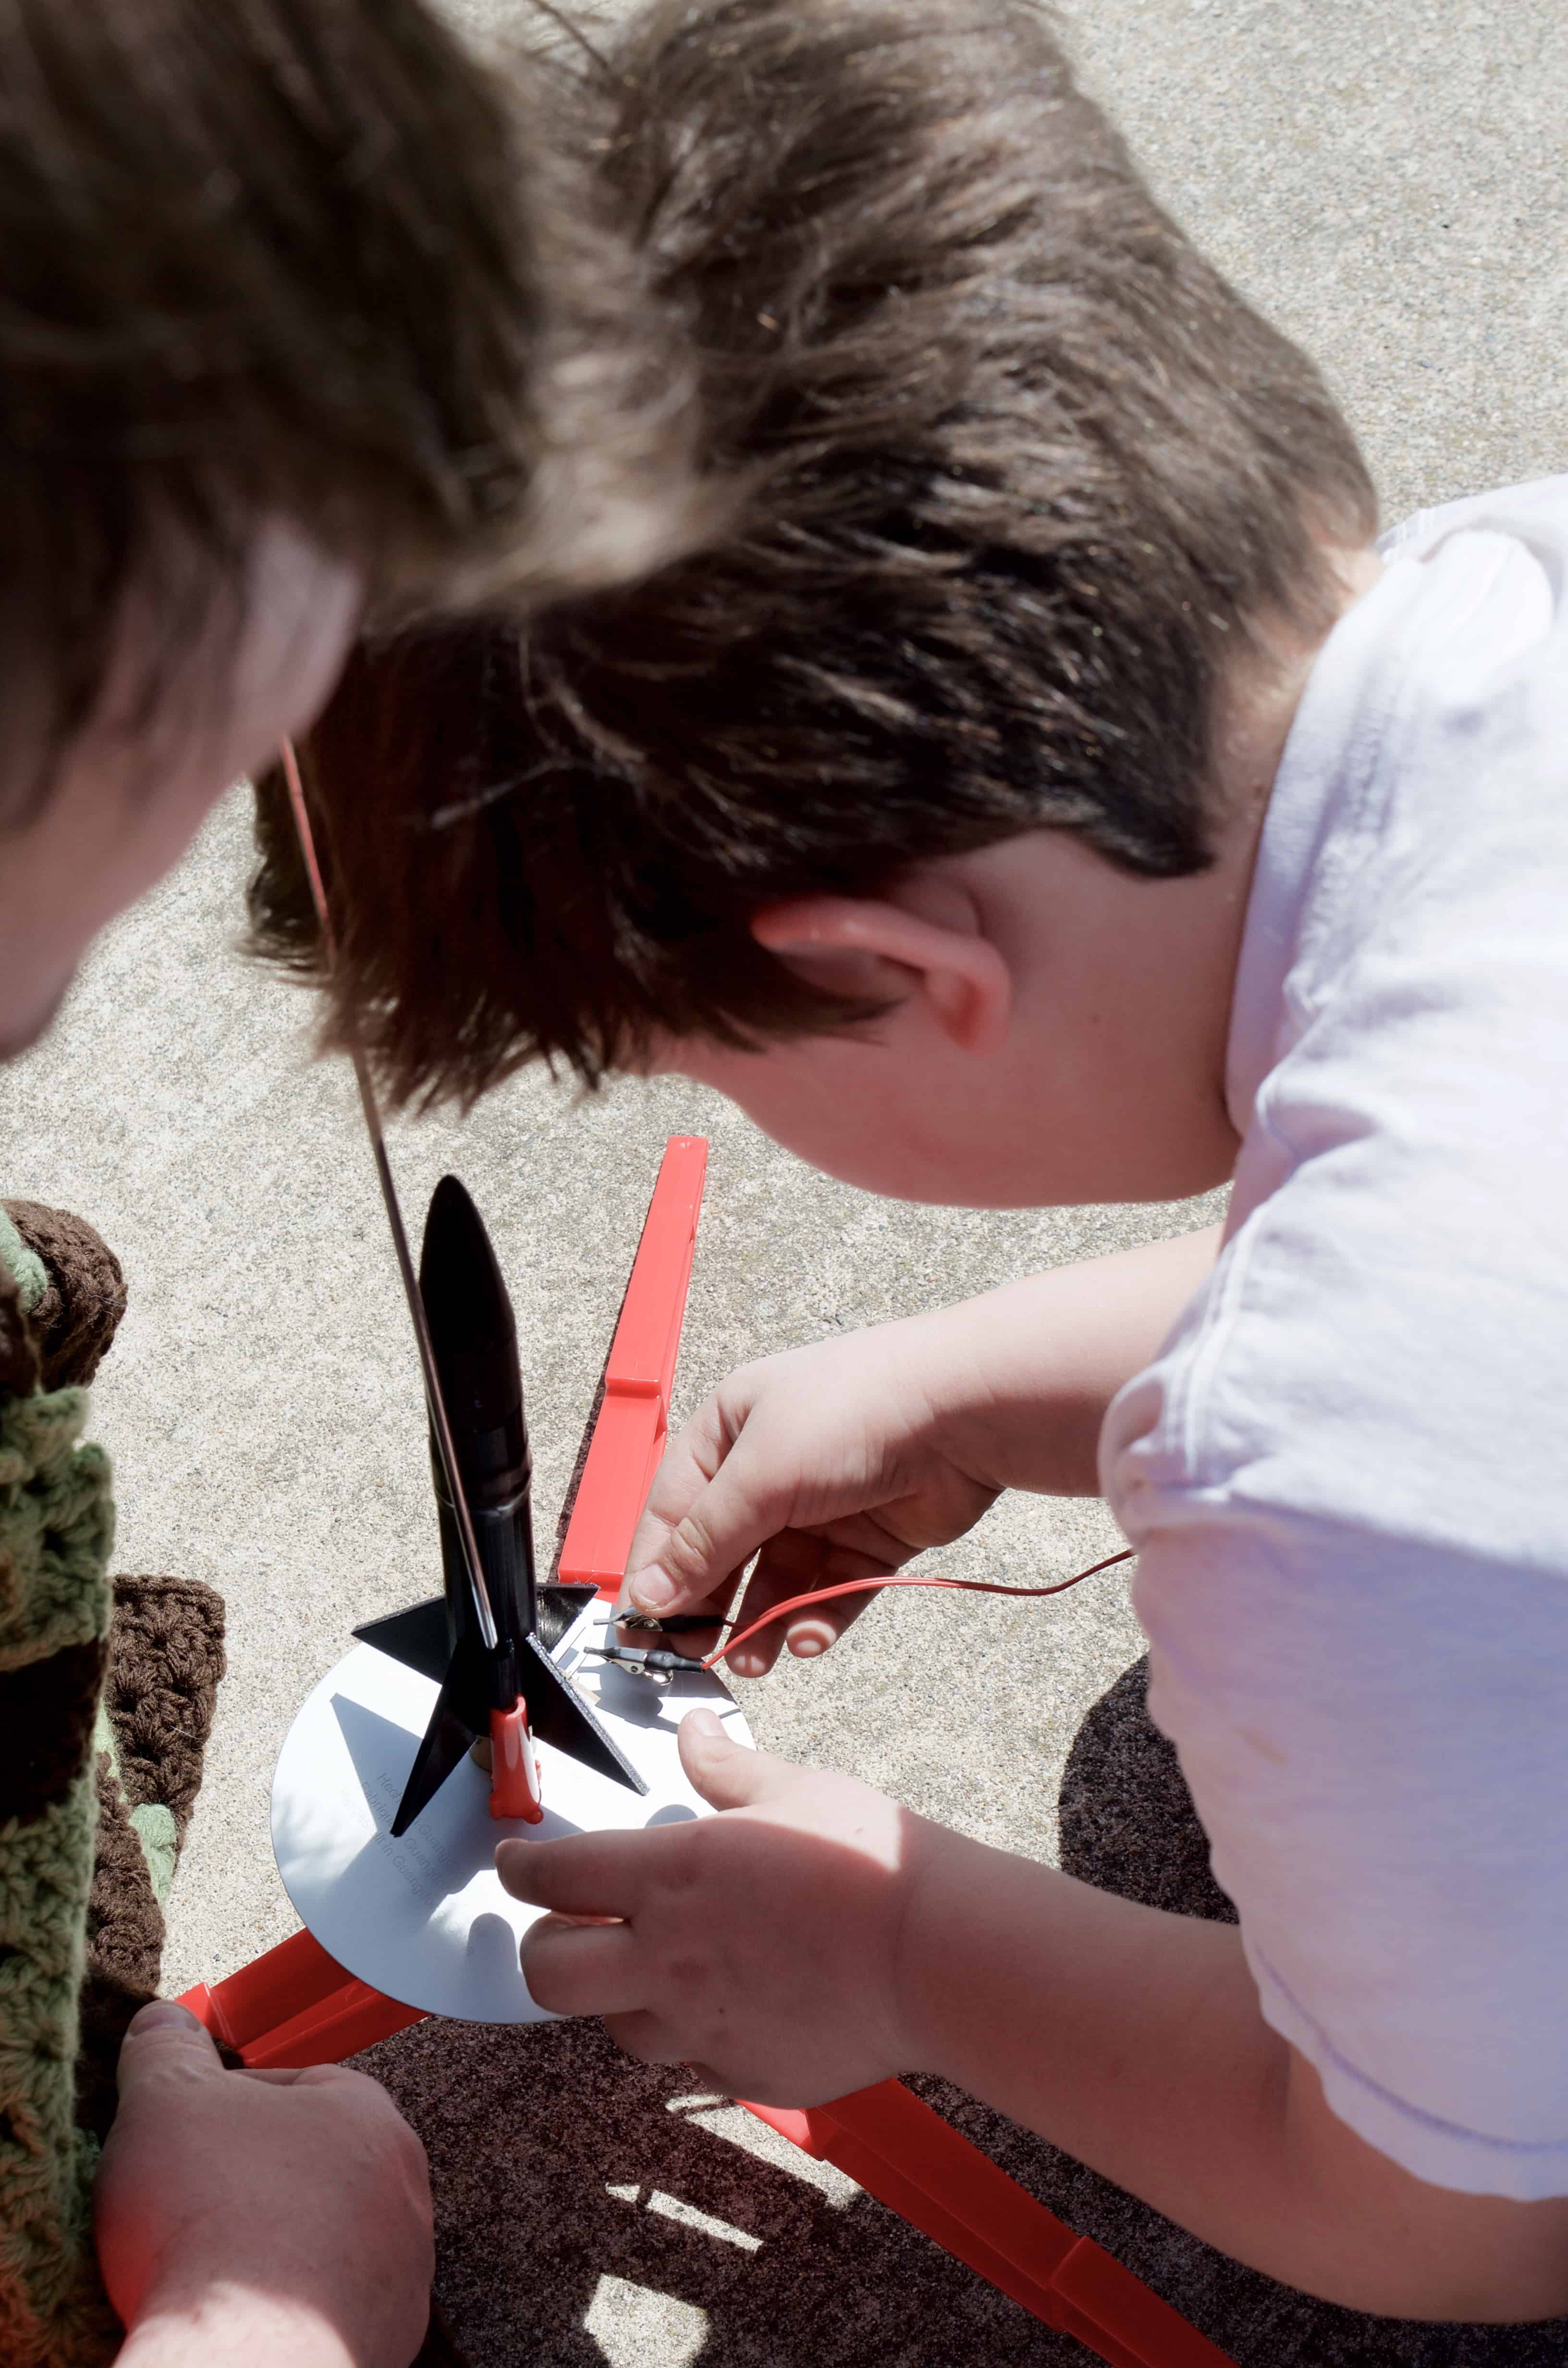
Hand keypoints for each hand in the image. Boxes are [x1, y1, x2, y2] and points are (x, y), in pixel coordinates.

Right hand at [96, 2001, 433, 2367]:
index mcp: (368, 2116)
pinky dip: (285, 2313)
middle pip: (316, 2169)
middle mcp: (403, 2194)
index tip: (183, 2135)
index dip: (228, 2106)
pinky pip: (325, 2314)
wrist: (242, 2358)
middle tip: (188, 2205)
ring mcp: (401, 2277)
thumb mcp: (164, 2101)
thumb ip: (166, 2052)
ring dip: (275, 2251)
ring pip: (326, 2245)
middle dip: (255, 2181)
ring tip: (208, 2269)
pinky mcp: (382, 2344)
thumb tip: (165, 2021)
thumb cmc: (212, 2216)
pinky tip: (237, 2319)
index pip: (298, 2086)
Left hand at [499, 1710, 949, 2104]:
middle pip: (548, 1973)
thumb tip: (693, 1730)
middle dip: (541, 1948)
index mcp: (670, 1874)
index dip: (521, 1869)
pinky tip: (731, 2002)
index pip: (556, 1875)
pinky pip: (691, 2057)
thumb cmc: (868, 1860)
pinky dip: (693, 2032)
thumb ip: (726, 1766)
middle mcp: (666, 1956)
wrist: (933, 1954)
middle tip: (564, 1927)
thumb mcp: (793, 1788)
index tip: (512, 1864)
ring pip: (613, 2026)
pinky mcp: (741, 2068)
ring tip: (648, 1969)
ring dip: (615, 1997)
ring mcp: (700, 2023)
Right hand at [621, 1314, 1003, 1672]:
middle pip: (725, 1551)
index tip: (641, 1630)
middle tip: (696, 1656)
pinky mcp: (871, 1536)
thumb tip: (650, 1595)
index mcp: (729, 1430)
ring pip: (779, 1578)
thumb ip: (704, 1541)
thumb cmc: (853, 1411)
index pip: (675, 1512)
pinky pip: (833, 1589)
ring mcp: (823, 1503)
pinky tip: (809, 1639)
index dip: (656, 1570)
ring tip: (753, 1661)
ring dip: (762, 1623)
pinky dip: (818, 1618)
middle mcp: (772, 1467)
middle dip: (710, 1604)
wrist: (965, 1409)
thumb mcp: (760, 1475)